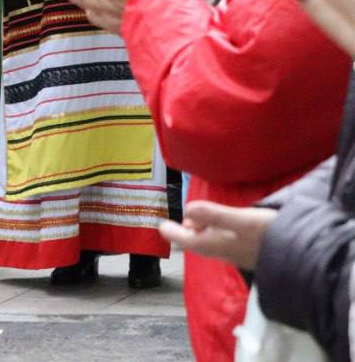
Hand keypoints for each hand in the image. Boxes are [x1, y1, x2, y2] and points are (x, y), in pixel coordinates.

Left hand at [159, 201, 276, 270]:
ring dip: (203, 233)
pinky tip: (226, 227)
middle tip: (180, 223)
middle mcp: (225, 252)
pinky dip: (219, 233)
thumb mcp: (242, 220)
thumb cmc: (271, 236)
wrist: (306, 257)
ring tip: (198, 222)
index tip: (161, 226)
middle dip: (187, 233)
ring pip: (213, 243)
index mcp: (217, 245)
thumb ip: (214, 214)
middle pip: (198, 243)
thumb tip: (187, 210)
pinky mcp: (252, 252)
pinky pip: (227, 243)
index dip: (173, 232)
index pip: (187, 240)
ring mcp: (239, 254)